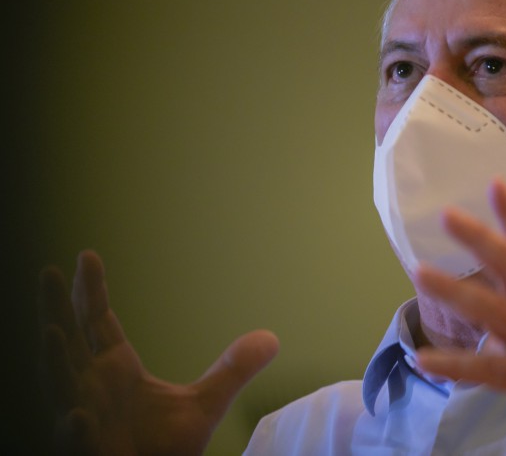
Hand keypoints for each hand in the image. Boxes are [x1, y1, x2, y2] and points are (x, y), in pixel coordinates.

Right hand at [38, 250, 278, 455]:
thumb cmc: (163, 447)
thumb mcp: (205, 404)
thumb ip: (232, 370)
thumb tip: (271, 339)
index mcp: (114, 371)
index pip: (96, 323)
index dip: (90, 291)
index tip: (87, 255)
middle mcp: (91, 390)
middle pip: (69, 344)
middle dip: (56, 309)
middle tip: (48, 272)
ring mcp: (85, 421)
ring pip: (61, 389)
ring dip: (55, 363)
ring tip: (51, 330)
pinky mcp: (90, 453)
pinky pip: (77, 442)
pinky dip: (75, 428)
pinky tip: (78, 416)